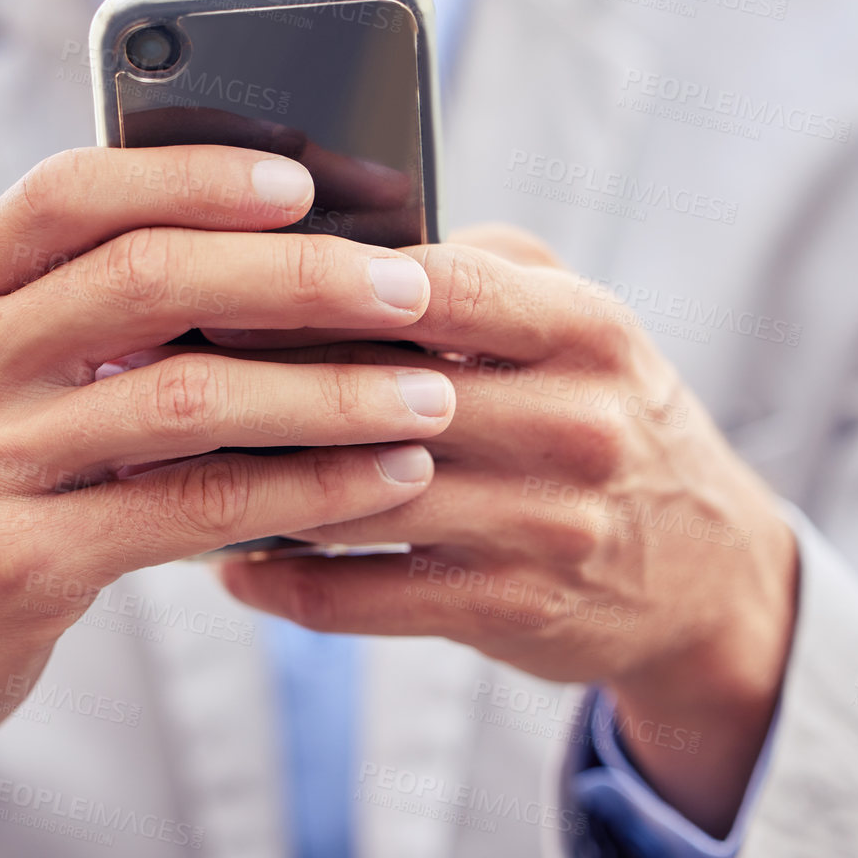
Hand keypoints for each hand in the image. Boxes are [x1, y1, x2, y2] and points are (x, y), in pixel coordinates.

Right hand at [0, 147, 456, 857]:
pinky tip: (379, 481)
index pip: (74, 194)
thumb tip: (272, 268)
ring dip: (330, 393)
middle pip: (146, 280)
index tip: (306, 178)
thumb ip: (81, 323)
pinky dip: (303, 490)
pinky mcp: (17, 564)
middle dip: (298, 278)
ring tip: (432, 395)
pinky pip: (194, 510)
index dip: (195, 174)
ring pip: (187, 399)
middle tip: (411, 287)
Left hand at [217, 226, 798, 836]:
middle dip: (260, 383)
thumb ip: (479, 275)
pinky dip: (285, 582)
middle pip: (382, 396)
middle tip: (152, 369)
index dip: (320, 280)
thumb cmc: (606, 418)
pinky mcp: (513, 611)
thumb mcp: (580, 328)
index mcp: (587, 331)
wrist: (705, 571)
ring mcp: (547, 527)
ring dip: (251, 487)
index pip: (441, 285)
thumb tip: (331, 246)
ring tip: (164, 464)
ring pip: (358, 500)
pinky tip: (229, 562)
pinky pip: (369, 598)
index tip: (222, 271)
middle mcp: (575, 425)